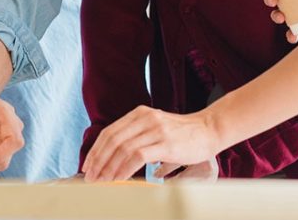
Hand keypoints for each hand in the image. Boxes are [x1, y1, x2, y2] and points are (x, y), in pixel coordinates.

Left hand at [82, 106, 218, 181]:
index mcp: (138, 114)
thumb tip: (117, 160)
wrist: (209, 129)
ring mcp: (154, 129)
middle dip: (98, 161)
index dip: (96, 151)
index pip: (109, 132)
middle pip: (112, 140)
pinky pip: (137, 156)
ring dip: (109, 168)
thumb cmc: (183, 134)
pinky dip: (124, 169)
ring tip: (102, 182)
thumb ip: (138, 137)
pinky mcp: (165, 142)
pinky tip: (119, 180)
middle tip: (90, 178)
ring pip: (122, 149)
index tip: (88, 166)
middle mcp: (144, 118)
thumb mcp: (156, 128)